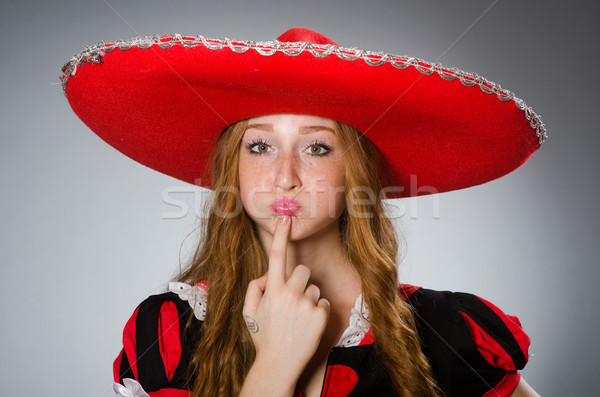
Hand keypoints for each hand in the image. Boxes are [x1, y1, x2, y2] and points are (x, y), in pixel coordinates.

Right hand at [243, 215, 329, 377]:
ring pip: (313, 288)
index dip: (281, 236)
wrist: (279, 364)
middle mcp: (290, 293)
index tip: (285, 218)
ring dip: (308, 298)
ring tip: (298, 318)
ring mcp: (306, 304)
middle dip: (299, 281)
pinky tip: (307, 325)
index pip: (276, 256)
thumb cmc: (264, 337)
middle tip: (292, 299)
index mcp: (272, 290)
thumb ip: (255, 288)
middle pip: (303, 270)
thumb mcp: (249, 312)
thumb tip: (267, 274)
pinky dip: (317, 311)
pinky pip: (322, 302)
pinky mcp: (321, 314)